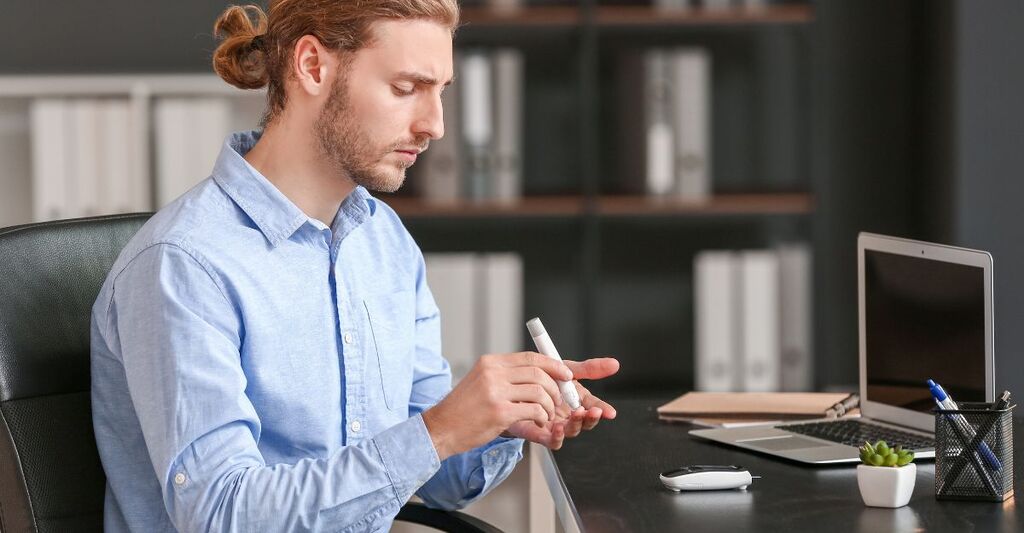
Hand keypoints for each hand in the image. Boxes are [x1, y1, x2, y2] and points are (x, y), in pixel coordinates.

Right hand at [422, 352, 572, 459]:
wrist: (441, 428)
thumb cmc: (463, 409)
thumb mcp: (481, 382)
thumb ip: (506, 375)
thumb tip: (538, 374)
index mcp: (490, 362)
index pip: (530, 357)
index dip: (553, 365)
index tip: (565, 375)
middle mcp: (493, 373)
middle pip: (538, 372)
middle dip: (555, 387)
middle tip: (559, 400)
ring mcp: (495, 392)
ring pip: (539, 391)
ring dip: (549, 405)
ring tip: (547, 414)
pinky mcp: (499, 412)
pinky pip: (533, 410)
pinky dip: (542, 416)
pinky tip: (539, 422)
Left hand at [504, 357, 618, 448]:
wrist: (513, 386)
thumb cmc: (540, 379)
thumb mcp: (565, 369)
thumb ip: (589, 368)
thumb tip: (614, 364)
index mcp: (575, 399)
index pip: (593, 406)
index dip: (602, 410)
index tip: (610, 412)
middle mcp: (567, 414)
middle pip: (585, 422)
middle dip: (591, 418)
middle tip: (593, 411)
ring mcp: (555, 424)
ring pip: (571, 431)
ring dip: (576, 425)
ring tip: (577, 414)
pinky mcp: (539, 433)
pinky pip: (552, 441)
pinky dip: (557, 437)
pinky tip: (558, 428)